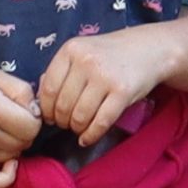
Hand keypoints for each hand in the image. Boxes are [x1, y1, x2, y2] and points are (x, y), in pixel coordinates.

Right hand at [0, 60, 41, 186]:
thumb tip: (36, 113)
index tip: (20, 108)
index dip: (32, 116)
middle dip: (24, 129)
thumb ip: (23, 92)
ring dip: (14, 144)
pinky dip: (6, 176)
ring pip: (14, 155)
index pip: (33, 126)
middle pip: (26, 142)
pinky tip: (9, 163)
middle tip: (10, 116)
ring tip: (1, 128)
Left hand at [32, 25, 174, 142]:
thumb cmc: (110, 55)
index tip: (50, 117)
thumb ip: (60, 71)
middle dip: (62, 121)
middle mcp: (86, 61)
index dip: (46, 108)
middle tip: (66, 124)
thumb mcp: (82, 52)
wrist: (149, 49)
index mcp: (71, 50)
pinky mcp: (122, 92)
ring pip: (80, 116)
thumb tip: (38, 101)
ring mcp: (105, 76)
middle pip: (63, 105)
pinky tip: (87, 138)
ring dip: (76, 129)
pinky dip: (91, 135)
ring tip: (79, 129)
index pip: (48, 88)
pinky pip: (100, 122)